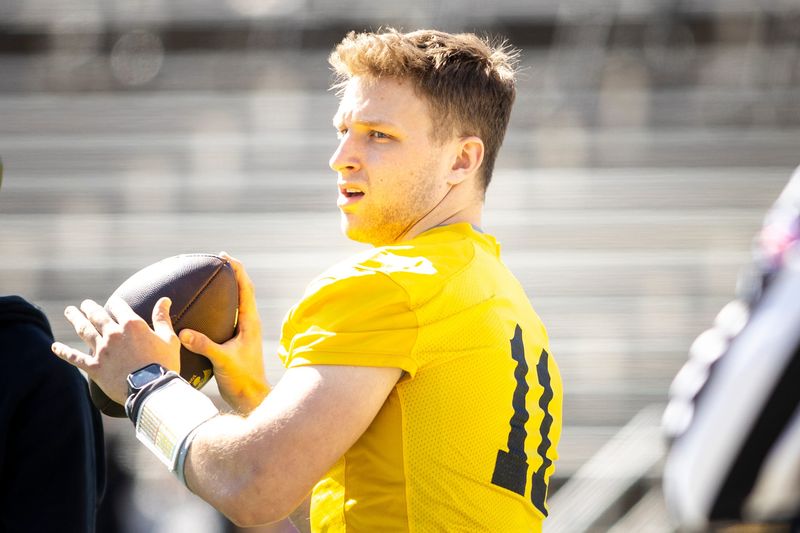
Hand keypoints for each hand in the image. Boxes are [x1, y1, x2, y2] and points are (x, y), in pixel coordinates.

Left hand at [51, 297, 181, 403]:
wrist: (151, 389)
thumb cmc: (164, 364)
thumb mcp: (169, 339)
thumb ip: (162, 318)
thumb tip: (165, 299)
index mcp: (132, 325)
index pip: (118, 306)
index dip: (115, 303)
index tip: (113, 303)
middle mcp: (113, 334)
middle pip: (97, 315)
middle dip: (89, 308)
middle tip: (84, 304)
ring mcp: (102, 350)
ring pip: (84, 330)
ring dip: (75, 319)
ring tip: (69, 312)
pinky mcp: (94, 367)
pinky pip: (75, 357)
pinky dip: (64, 351)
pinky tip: (55, 347)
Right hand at [178, 252, 268, 412]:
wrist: (251, 397)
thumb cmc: (242, 379)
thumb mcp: (223, 360)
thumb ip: (204, 345)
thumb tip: (183, 332)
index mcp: (250, 322)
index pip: (246, 288)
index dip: (237, 270)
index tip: (224, 256)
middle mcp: (249, 323)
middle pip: (243, 291)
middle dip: (232, 274)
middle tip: (217, 261)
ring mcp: (244, 332)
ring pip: (237, 303)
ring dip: (228, 289)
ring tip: (213, 278)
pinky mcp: (237, 341)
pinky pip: (229, 317)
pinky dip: (220, 307)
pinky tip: (206, 310)